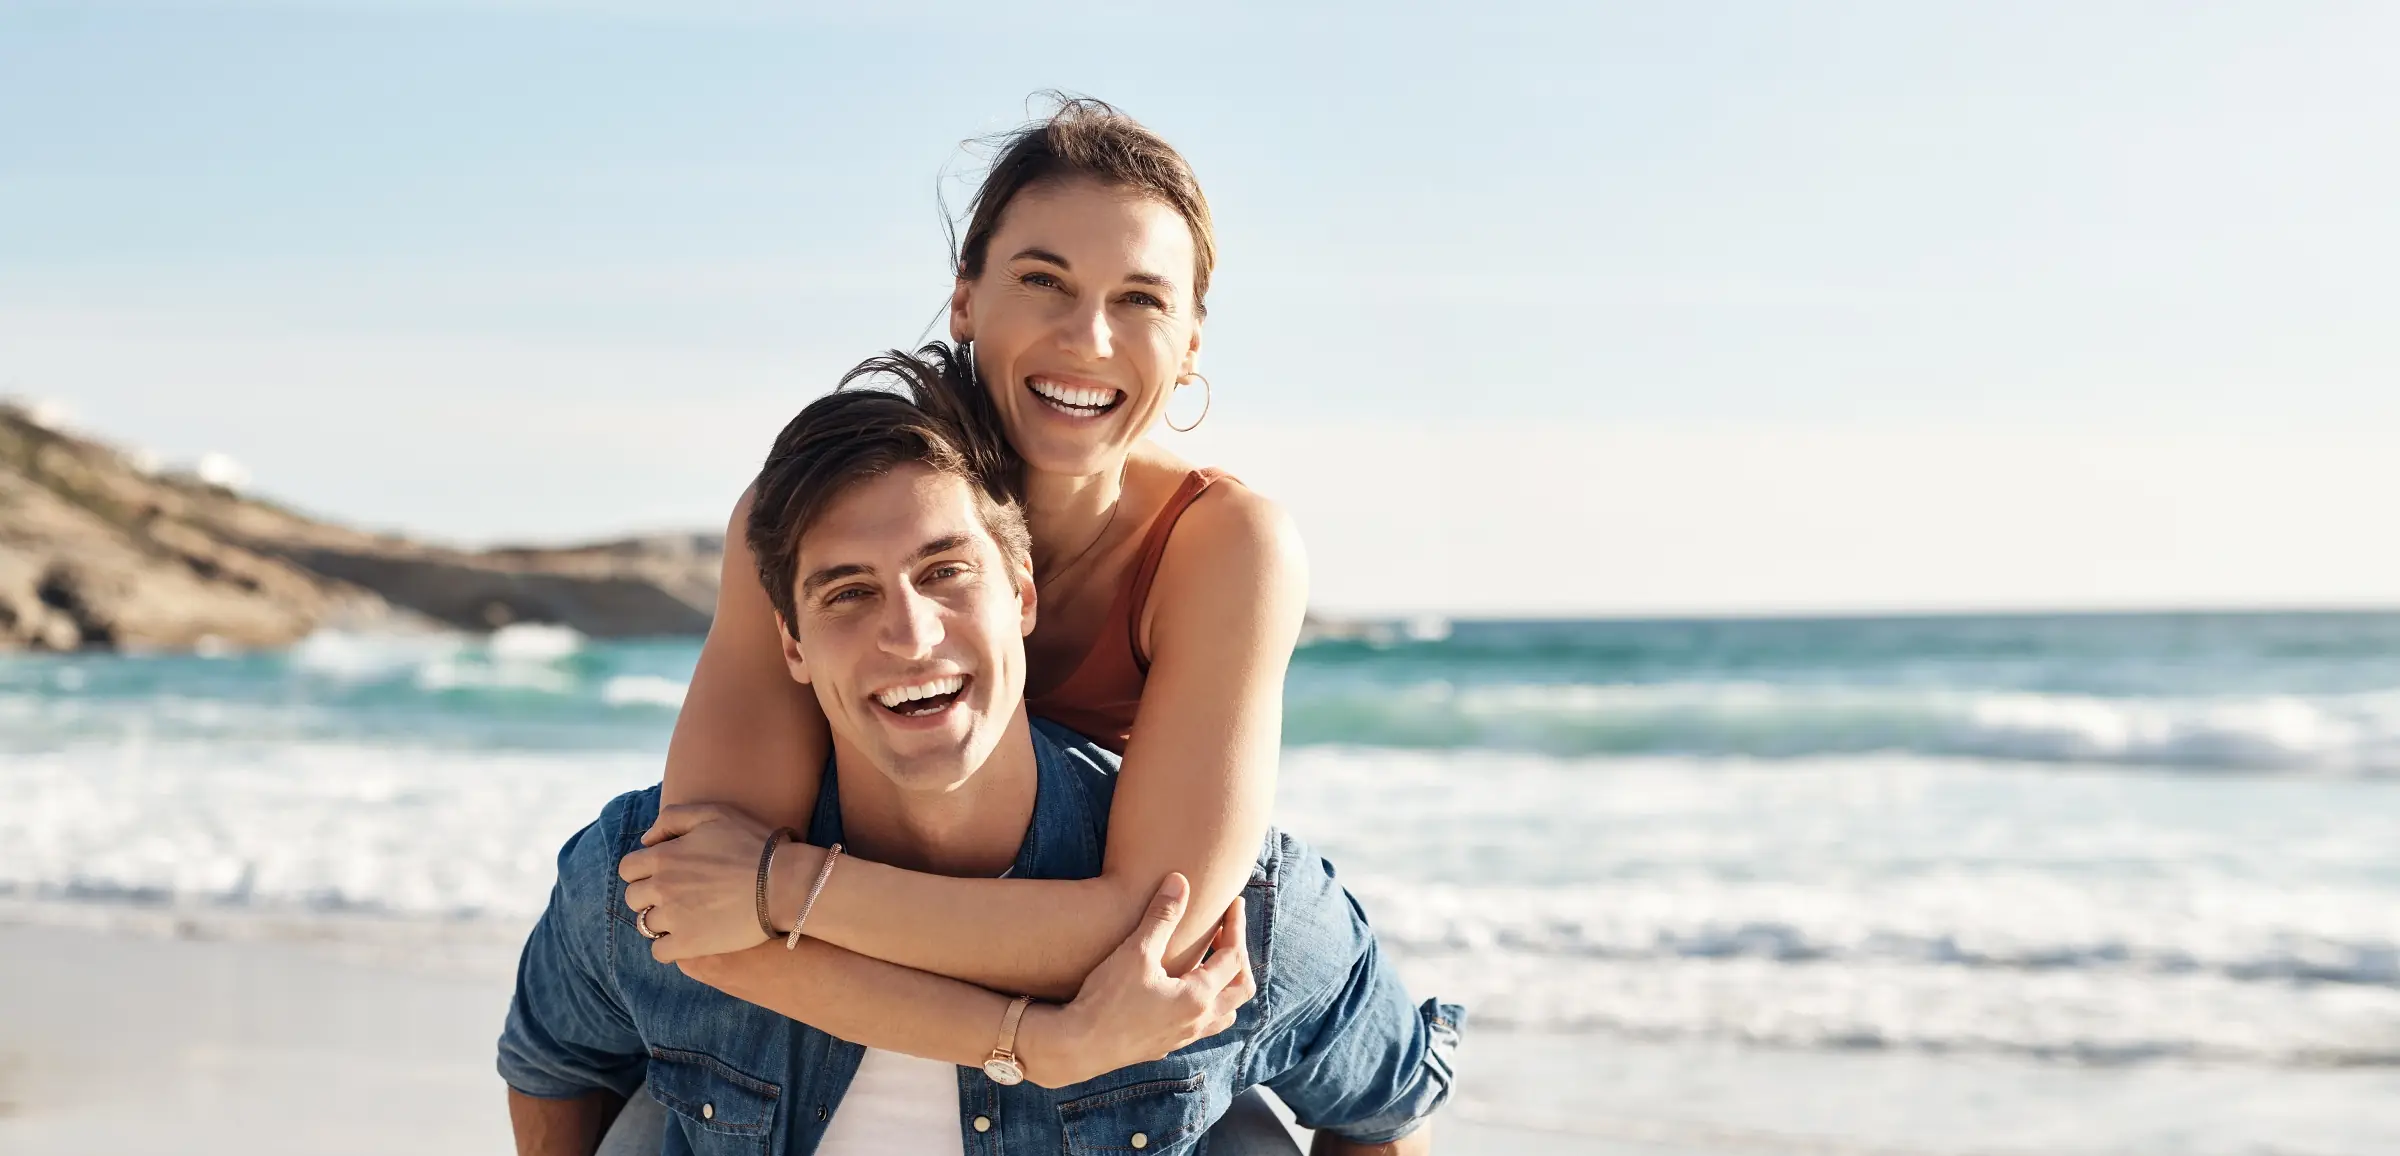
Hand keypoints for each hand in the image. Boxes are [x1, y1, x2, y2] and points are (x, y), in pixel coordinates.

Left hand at [619, 803, 790, 962]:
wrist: (784, 883)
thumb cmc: (753, 845)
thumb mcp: (714, 814)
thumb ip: (672, 818)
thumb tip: (647, 840)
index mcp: (663, 856)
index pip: (628, 869)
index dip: (643, 871)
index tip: (664, 874)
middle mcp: (661, 887)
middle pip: (633, 898)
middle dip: (650, 896)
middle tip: (677, 896)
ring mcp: (674, 918)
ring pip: (646, 925)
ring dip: (660, 921)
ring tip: (685, 917)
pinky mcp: (689, 944)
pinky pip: (660, 953)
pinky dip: (669, 948)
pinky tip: (687, 938)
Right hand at [1020, 873, 1255, 1087]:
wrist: (1078, 1046)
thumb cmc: (1107, 999)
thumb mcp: (1136, 952)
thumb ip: (1161, 916)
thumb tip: (1179, 881)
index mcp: (1198, 996)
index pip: (1234, 957)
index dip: (1236, 926)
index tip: (1235, 903)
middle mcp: (1198, 1020)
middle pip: (1241, 988)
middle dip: (1239, 956)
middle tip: (1226, 932)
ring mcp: (1183, 1038)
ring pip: (1225, 1013)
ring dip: (1226, 986)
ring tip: (1211, 963)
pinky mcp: (1165, 1046)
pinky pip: (1202, 1026)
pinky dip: (1206, 1004)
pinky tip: (1183, 991)